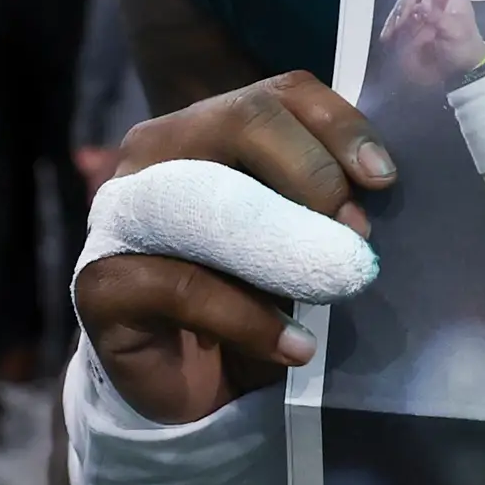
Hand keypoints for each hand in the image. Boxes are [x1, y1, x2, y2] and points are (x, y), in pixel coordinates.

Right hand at [75, 73, 396, 423]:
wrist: (203, 390)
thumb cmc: (258, 297)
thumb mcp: (302, 235)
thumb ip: (329, 196)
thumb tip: (377, 181)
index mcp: (208, 126)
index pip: (280, 94)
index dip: (338, 126)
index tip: (383, 179)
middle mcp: (155, 153)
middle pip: (241, 120)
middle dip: (313, 174)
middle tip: (355, 236)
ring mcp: (119, 212)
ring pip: (206, 196)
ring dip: (283, 246)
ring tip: (334, 289)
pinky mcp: (101, 283)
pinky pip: (184, 286)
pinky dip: (248, 319)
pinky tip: (293, 347)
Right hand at [380, 0, 484, 84]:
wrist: (457, 71)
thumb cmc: (464, 47)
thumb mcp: (457, 34)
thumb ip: (440, 20)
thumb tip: (421, 7)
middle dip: (406, 5)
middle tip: (407, 25)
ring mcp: (420, 8)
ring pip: (400, 5)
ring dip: (398, 21)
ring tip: (399, 40)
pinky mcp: (409, 23)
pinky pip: (393, 19)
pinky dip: (390, 29)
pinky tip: (389, 40)